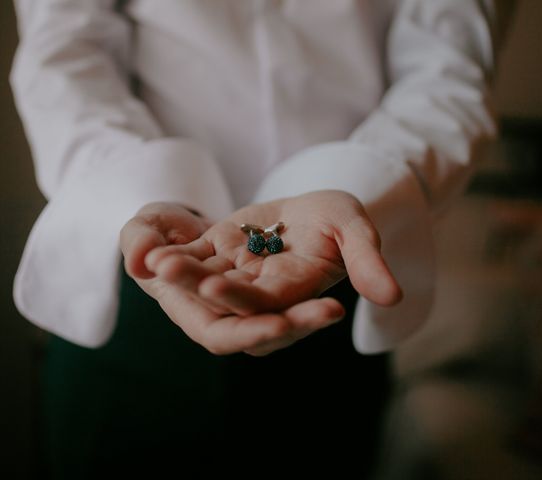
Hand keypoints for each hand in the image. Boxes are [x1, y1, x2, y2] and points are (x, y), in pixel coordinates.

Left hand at [126, 191, 400, 355]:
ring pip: (204, 283)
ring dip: (180, 276)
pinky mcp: (218, 253)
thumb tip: (393, 298)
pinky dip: (174, 253)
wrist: (315, 208)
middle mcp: (261, 293)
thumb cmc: (339, 218)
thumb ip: (369, 261)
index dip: (246, 301)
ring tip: (156, 261)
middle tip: (169, 270)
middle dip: (198, 291)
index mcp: (295, 292)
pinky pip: (193, 258)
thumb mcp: (356, 228)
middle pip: (227, 304)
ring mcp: (237, 274)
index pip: (269, 308)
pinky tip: (149, 247)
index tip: (218, 284)